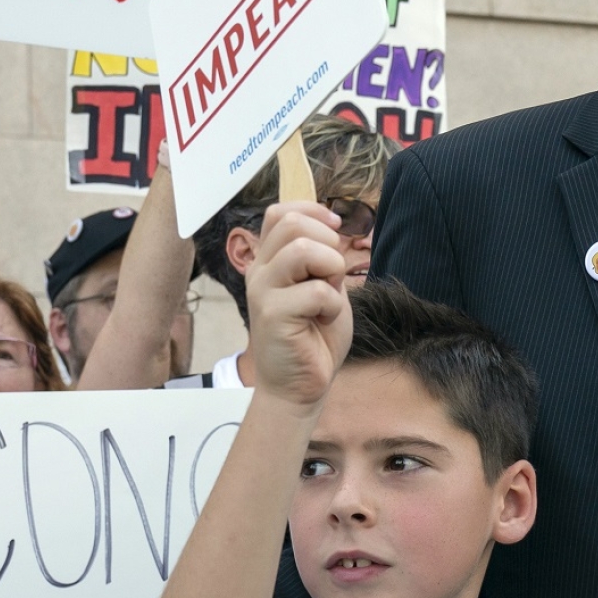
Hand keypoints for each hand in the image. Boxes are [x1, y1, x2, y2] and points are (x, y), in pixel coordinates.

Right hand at [244, 203, 352, 407]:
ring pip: (303, 249)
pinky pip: (317, 291)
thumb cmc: (313, 336)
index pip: (281, 212)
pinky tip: (323, 321)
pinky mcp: (272, 314)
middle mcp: (260, 271)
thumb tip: (332, 222)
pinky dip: (334, 305)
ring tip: (328, 297)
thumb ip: (321, 257)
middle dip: (328, 243)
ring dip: (332, 270)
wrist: (299, 385)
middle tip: (332, 276)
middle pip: (293, 224)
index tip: (337, 228)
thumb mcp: (321, 285)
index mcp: (270, 261)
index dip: (314, 211)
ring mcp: (262, 291)